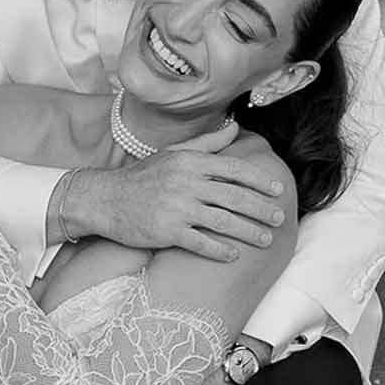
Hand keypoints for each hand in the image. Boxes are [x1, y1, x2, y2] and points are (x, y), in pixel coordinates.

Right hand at [73, 127, 286, 261]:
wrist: (105, 199)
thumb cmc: (141, 177)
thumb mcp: (173, 153)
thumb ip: (206, 143)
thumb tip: (234, 128)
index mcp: (191, 163)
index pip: (234, 170)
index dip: (259, 181)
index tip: (277, 190)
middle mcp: (187, 183)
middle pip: (234, 197)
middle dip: (261, 209)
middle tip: (279, 218)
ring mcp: (177, 209)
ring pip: (223, 221)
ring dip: (248, 232)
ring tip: (265, 239)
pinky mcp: (167, 232)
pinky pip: (201, 243)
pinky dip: (220, 250)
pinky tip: (233, 256)